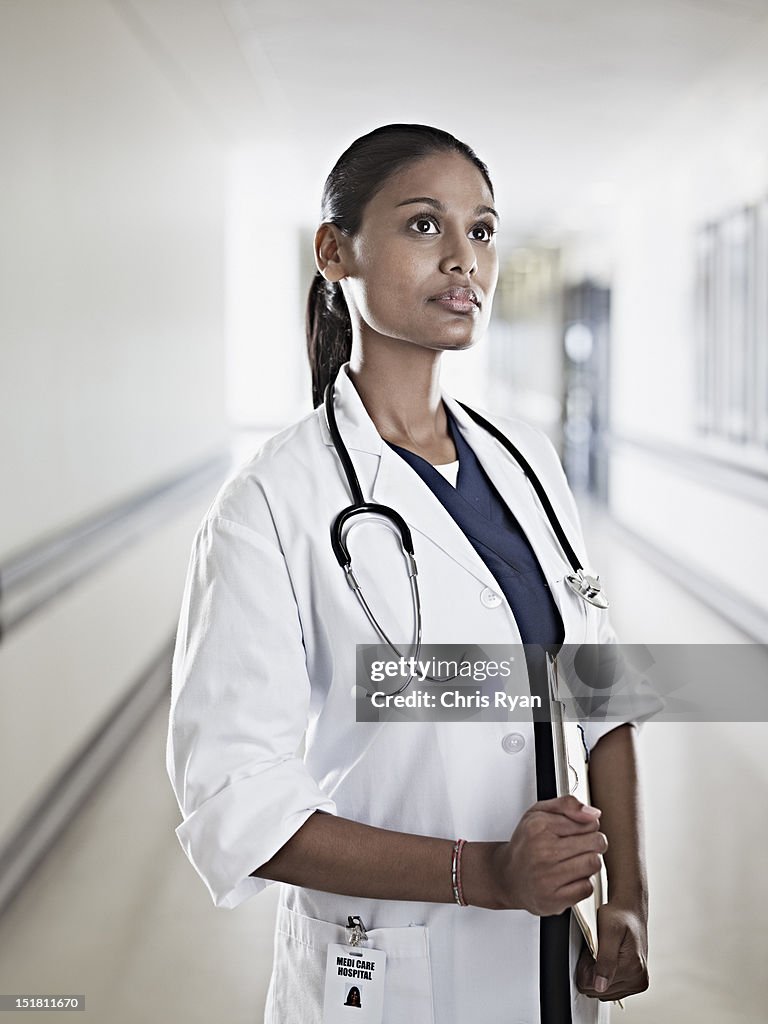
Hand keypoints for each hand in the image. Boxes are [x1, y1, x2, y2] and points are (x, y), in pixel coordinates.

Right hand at [493, 795, 607, 915]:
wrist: (507, 877)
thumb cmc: (526, 844)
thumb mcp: (539, 812)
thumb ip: (567, 804)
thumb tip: (593, 814)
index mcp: (539, 826)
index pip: (589, 823)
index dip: (588, 827)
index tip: (577, 832)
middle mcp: (542, 850)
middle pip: (595, 843)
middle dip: (593, 844)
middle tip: (580, 847)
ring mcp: (548, 877)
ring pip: (594, 864)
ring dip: (589, 863)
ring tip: (574, 862)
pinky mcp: (554, 899)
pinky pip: (587, 888)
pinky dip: (583, 883)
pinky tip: (569, 878)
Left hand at [576, 903, 648, 1000]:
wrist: (630, 912)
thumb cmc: (619, 916)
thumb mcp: (609, 931)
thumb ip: (605, 960)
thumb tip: (600, 986)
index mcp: (633, 968)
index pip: (593, 986)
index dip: (585, 968)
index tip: (589, 951)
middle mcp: (638, 979)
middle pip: (598, 991)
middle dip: (591, 971)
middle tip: (595, 950)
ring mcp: (637, 982)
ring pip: (603, 992)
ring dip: (597, 974)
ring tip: (602, 953)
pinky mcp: (635, 983)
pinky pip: (610, 990)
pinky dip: (604, 976)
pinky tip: (607, 959)